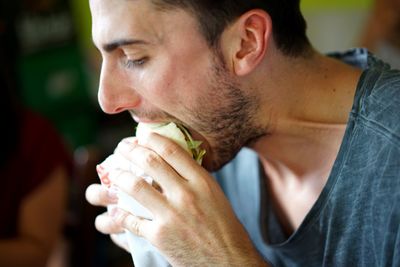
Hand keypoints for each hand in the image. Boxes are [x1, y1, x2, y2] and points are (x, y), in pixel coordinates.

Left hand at [88, 132, 266, 265]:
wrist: (229, 261)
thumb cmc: (224, 227)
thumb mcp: (214, 195)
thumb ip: (194, 178)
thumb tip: (172, 161)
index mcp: (201, 181)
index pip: (171, 150)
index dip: (152, 139)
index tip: (142, 137)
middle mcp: (186, 194)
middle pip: (151, 162)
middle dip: (131, 151)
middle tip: (122, 148)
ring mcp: (171, 215)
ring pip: (135, 186)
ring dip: (119, 177)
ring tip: (114, 174)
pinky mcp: (159, 236)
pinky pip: (131, 220)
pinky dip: (120, 214)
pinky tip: (116, 210)